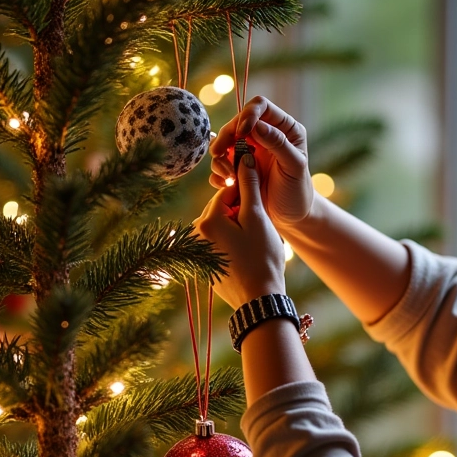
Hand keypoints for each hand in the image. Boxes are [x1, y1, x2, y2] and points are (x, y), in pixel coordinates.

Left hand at [194, 153, 286, 309]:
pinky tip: (248, 256)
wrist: (259, 300)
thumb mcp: (257, 217)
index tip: (260, 207)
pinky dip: (233, 245)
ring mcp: (198, 252)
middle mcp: (195, 235)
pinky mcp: (205, 265)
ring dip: (238, 230)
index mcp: (206, 221)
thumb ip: (249, 185)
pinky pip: (220, 245)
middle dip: (241, 215)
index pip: (226, 193)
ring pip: (222, 228)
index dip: (247, 196)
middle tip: (259, 231)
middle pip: (222, 210)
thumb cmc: (261, 258)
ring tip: (254, 245)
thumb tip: (244, 156)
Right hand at [209, 96, 314, 227]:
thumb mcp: (294, 167)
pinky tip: (227, 185)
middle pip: (237, 122)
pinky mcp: (238, 168)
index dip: (248, 114)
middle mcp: (264, 136)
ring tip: (228, 176)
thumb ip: (279, 144)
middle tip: (218, 152)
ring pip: (225, 142)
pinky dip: (219, 173)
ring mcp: (249, 151)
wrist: (292, 217)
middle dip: (226, 135)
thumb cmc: (298, 191)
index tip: (241, 131)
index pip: (260, 106)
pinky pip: (221, 163)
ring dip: (220, 157)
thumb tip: (258, 126)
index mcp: (284, 129)